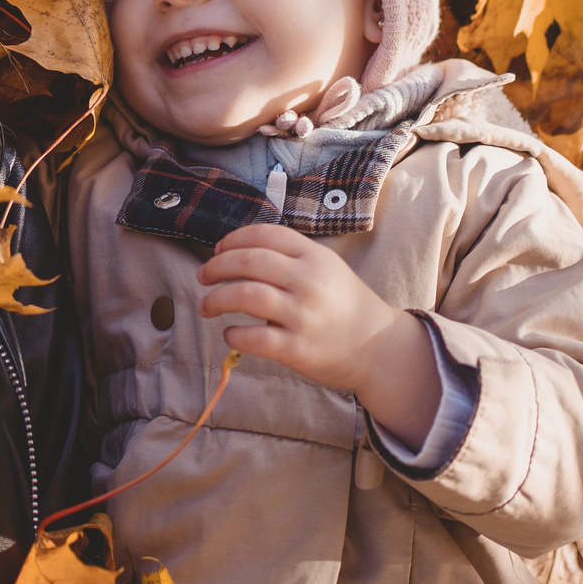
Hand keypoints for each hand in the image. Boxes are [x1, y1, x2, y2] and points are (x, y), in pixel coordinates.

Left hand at [198, 224, 441, 448]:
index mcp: (314, 256)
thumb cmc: (344, 305)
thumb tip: (238, 252)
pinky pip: (254, 338)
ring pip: (246, 296)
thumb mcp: (326, 268)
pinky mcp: (298, 348)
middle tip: (203, 276)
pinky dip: (234, 334)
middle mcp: (309, 281)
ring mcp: (304, 315)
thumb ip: (291, 256)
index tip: (218, 250)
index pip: (265, 235)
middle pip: (248, 261)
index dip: (234, 239)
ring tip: (206, 305)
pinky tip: (231, 333)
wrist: (379, 347)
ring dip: (216, 299)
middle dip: (216, 267)